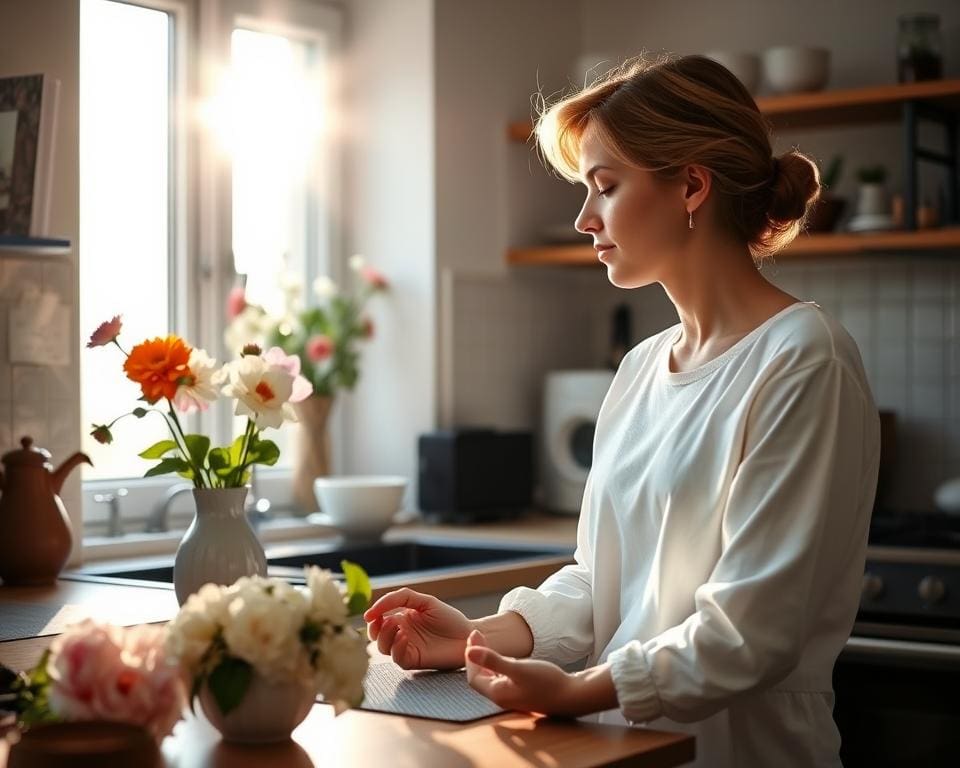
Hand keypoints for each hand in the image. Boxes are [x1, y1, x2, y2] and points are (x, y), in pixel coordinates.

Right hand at [364, 588, 474, 669]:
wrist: (468, 635)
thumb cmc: (449, 618)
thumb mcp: (425, 601)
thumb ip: (401, 597)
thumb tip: (376, 607)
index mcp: (402, 619)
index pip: (378, 621)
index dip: (372, 616)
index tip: (371, 614)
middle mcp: (401, 635)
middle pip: (376, 636)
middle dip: (375, 628)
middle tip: (384, 620)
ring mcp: (407, 648)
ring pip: (383, 648)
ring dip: (385, 636)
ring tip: (397, 626)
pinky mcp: (414, 660)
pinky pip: (397, 658)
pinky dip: (396, 647)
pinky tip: (404, 636)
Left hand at [464, 629, 580, 716]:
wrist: (573, 696)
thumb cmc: (547, 682)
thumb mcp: (519, 668)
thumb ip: (493, 660)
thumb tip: (469, 652)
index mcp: (497, 693)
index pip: (474, 676)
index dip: (471, 657)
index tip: (474, 636)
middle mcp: (503, 698)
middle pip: (481, 677)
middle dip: (476, 656)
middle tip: (477, 635)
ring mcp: (513, 697)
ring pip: (492, 678)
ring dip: (486, 660)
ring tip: (486, 642)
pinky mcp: (523, 693)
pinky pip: (503, 679)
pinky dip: (498, 666)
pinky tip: (505, 658)